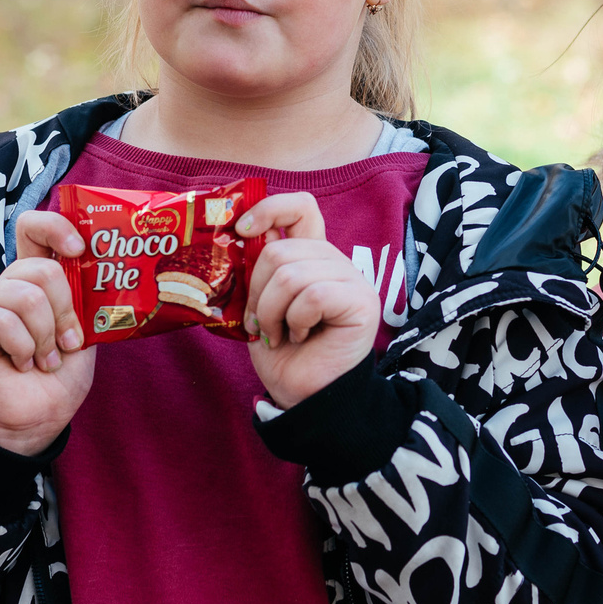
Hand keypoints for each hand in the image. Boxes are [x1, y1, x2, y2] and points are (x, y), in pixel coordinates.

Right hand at [0, 210, 96, 455]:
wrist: (39, 417)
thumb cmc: (61, 373)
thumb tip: (110, 267)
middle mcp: (9, 283)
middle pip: (41, 268)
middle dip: (65, 311)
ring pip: (27, 296)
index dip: (56, 227)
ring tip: (45, 359)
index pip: (34, 228)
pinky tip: (21, 364)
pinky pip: (5, 321)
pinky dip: (24, 348)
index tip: (79, 250)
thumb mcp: (86, 329)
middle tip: (67, 342)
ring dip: (45, 336)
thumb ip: (88, 297)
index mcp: (36, 277)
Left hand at [238, 191, 381, 408]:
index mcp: (311, 256)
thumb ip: (258, 269)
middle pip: (281, 249)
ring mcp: (352, 279)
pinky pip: (313, 295)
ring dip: (272, 312)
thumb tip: (240, 233)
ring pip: (291, 274)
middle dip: (257, 291)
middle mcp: (335, 261)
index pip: (300, 207)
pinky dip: (296, 320)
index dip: (269, 209)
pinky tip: (301, 336)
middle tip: (259, 322)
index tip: (242, 230)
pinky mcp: (362, 301)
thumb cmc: (284, 353)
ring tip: (277, 334)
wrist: (305, 396)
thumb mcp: (259, 304)